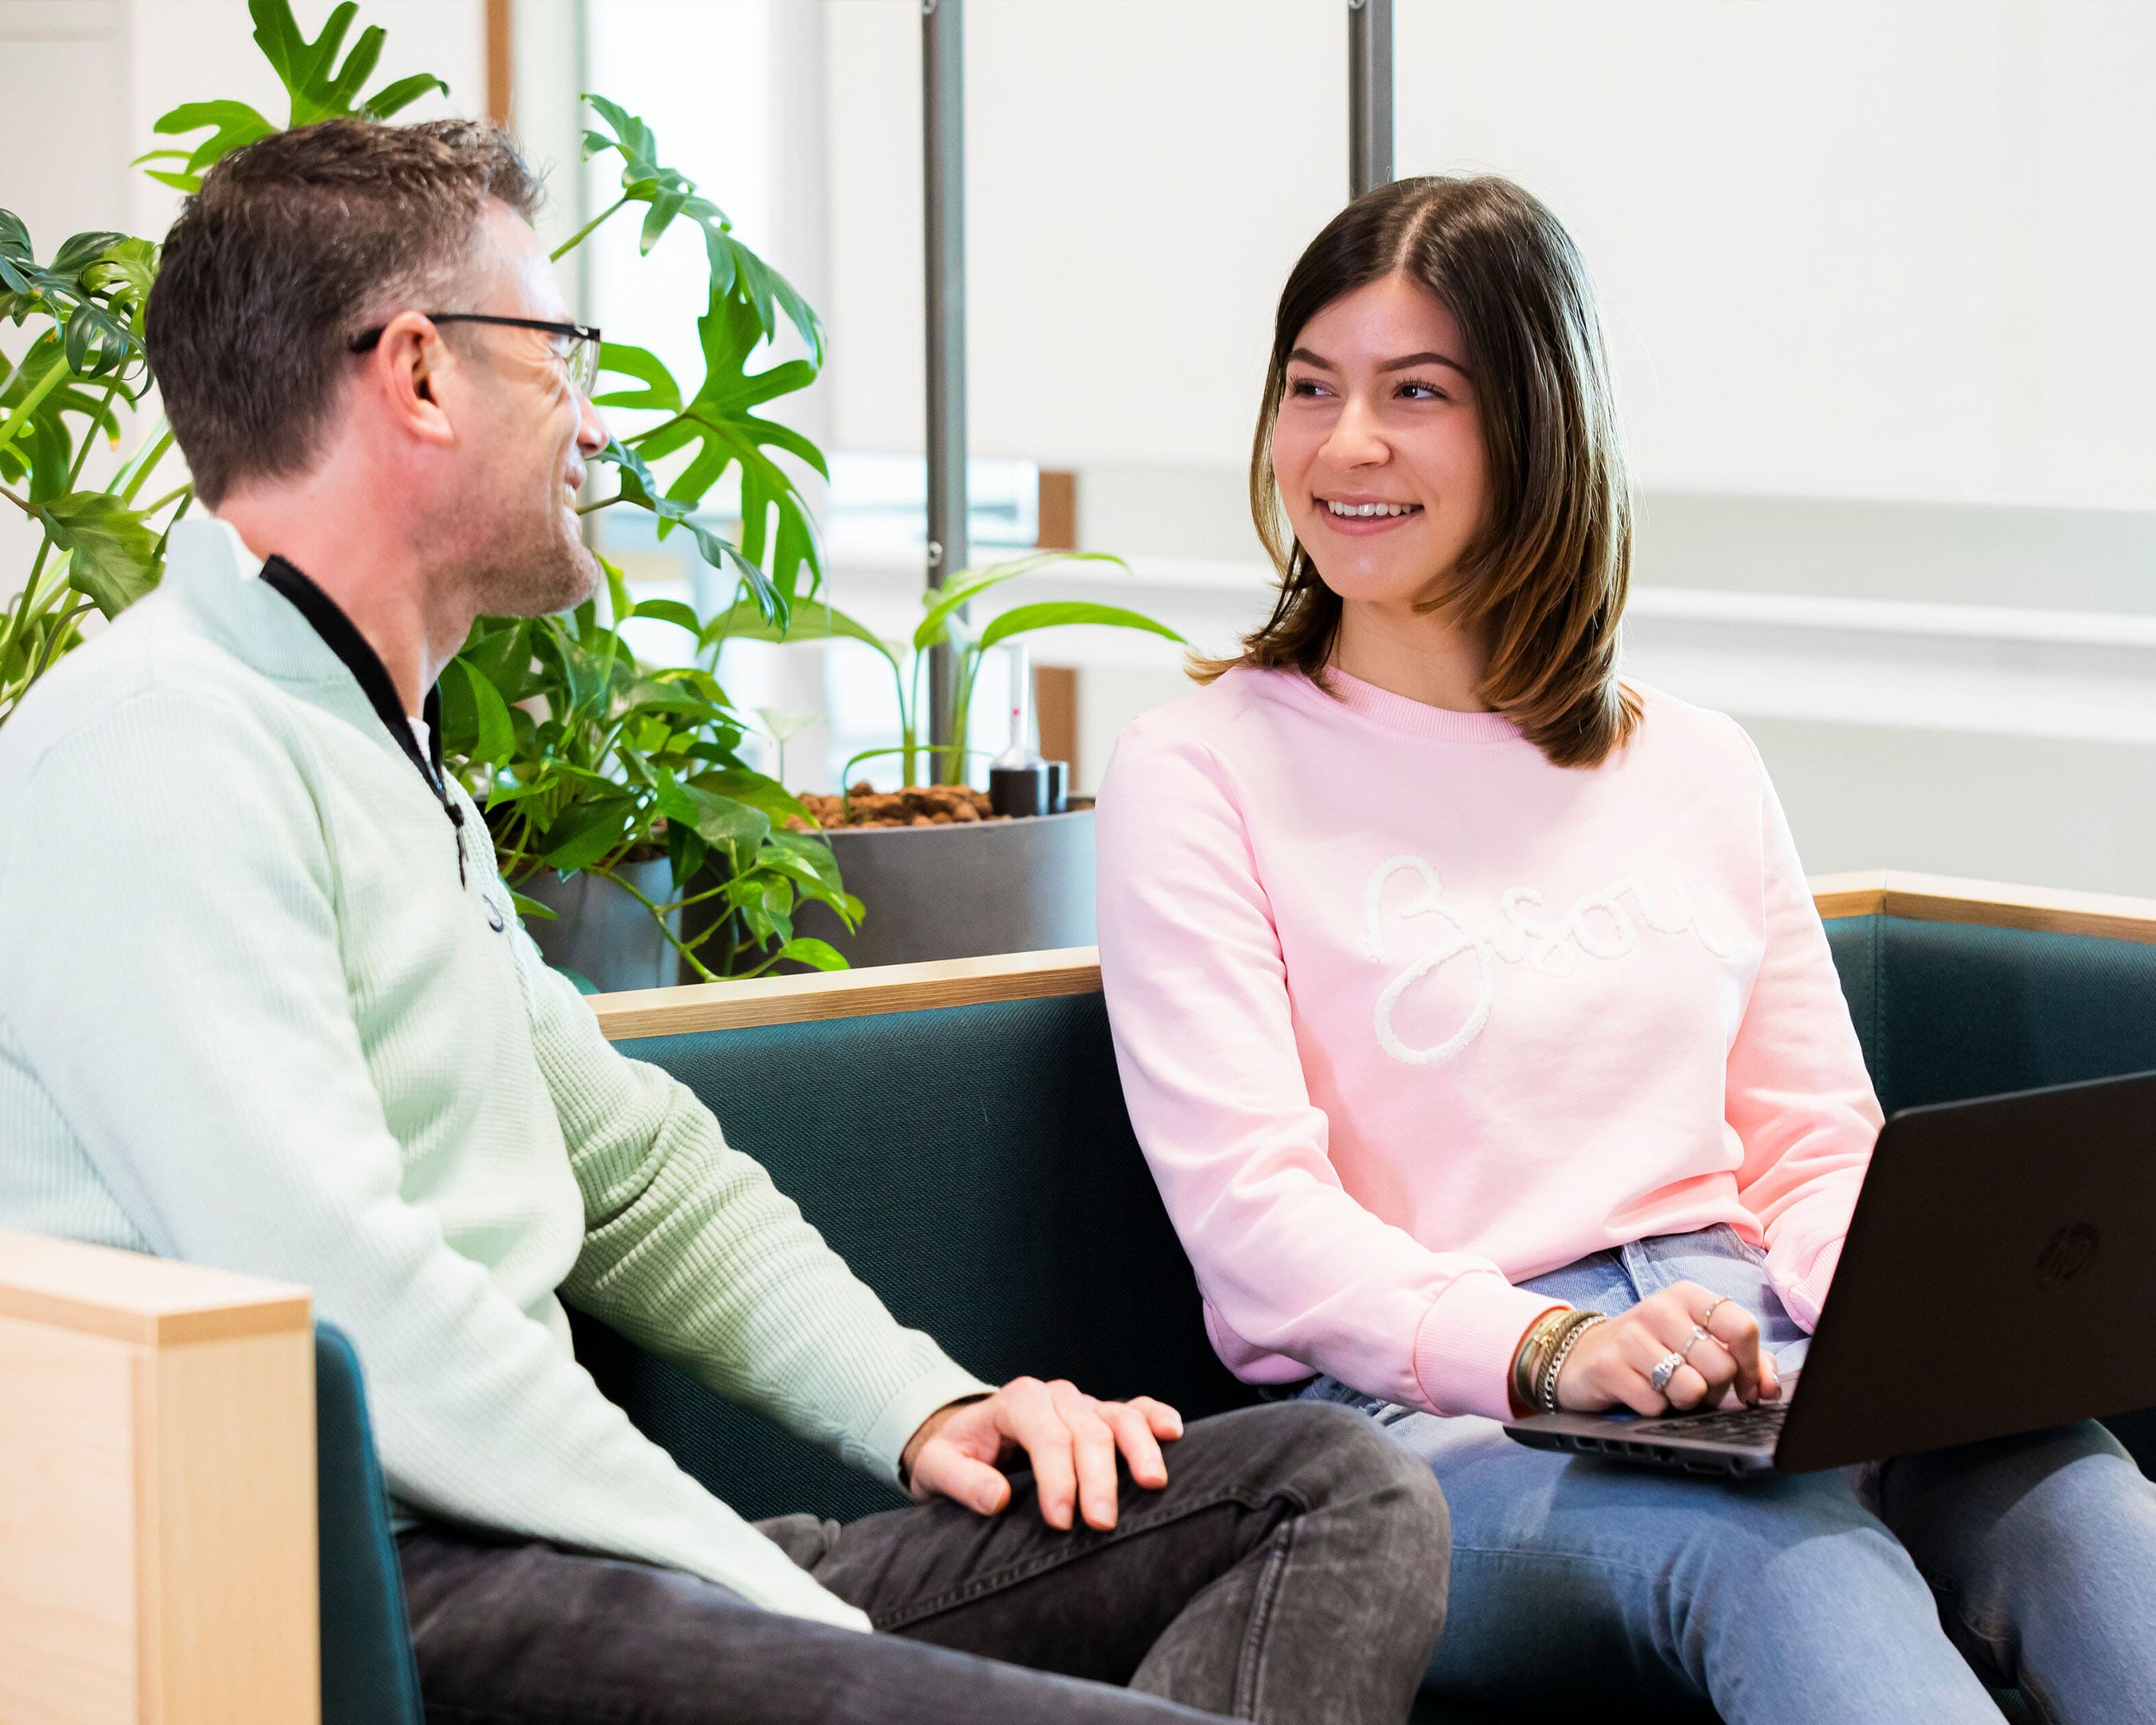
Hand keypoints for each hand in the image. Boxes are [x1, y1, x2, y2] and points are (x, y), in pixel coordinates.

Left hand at [900, 1378, 1184, 1530]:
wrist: (965, 1436)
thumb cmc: (955, 1454)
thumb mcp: (937, 1467)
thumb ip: (962, 1481)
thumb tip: (999, 1499)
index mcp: (1016, 1402)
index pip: (1045, 1435)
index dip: (1056, 1477)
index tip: (1060, 1522)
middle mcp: (1054, 1396)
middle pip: (1086, 1430)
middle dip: (1097, 1477)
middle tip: (1102, 1523)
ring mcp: (1081, 1404)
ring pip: (1118, 1417)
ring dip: (1138, 1449)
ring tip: (1153, 1483)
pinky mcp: (1100, 1417)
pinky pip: (1134, 1410)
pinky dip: (1155, 1418)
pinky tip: (1173, 1432)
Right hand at [1555, 1282, 1780, 1414]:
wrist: (1583, 1355)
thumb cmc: (1653, 1350)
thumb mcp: (1697, 1342)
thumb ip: (1742, 1361)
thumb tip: (1769, 1387)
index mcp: (1687, 1297)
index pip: (1741, 1326)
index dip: (1752, 1365)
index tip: (1746, 1385)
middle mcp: (1659, 1309)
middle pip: (1720, 1366)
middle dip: (1717, 1390)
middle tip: (1696, 1387)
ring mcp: (1631, 1336)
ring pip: (1691, 1389)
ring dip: (1685, 1402)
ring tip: (1668, 1390)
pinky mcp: (1608, 1367)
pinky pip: (1657, 1406)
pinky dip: (1656, 1410)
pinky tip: (1641, 1394)